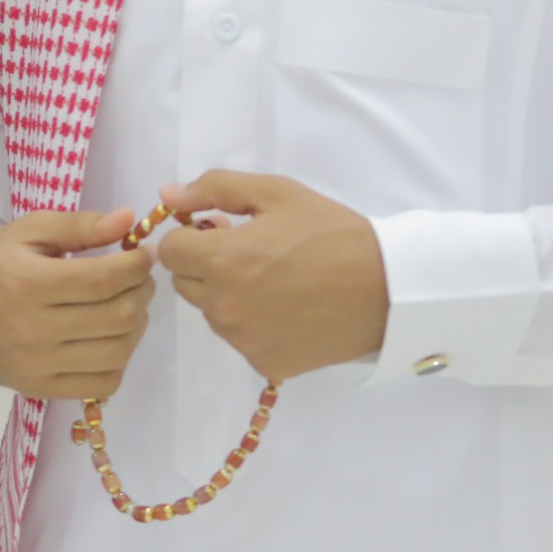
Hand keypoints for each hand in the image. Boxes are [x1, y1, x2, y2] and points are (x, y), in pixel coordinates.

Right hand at [0, 208, 154, 399]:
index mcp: (27, 283)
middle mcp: (33, 330)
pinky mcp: (41, 389)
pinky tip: (109, 336)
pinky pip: (103, 383)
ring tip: (128, 304)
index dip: (137, 266)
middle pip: (117, 317)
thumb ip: (80, 225)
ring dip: (137, 325)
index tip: (145, 253)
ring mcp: (38, 366)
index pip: (103, 281)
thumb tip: (129, 220)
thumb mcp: (29, 230)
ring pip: (117, 352)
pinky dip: (118, 359)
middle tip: (139, 277)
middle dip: (141, 291)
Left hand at [157, 171, 388, 379]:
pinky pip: (240, 338)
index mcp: (221, 261)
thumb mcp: (277, 193)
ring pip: (211, 312)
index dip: (191, 237)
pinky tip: (288, 308)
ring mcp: (243, 340)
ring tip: (275, 279)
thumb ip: (214, 188)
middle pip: (186, 283)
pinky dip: (254, 323)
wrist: (385, 289)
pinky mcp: (264, 363)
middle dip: (206, 264)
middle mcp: (223, 306)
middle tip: (251, 251)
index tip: (222, 230)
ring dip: (227, 295)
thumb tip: (166, 196)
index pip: (169, 252)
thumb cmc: (331, 232)